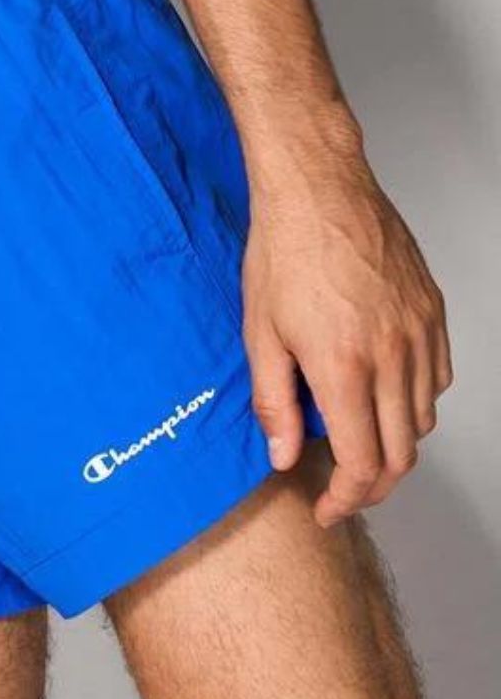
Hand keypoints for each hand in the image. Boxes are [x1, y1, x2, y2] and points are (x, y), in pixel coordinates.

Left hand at [242, 128, 451, 525]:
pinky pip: (438, 376)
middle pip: (403, 452)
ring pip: (424, 417)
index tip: (328, 508)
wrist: (318, 190)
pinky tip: (384, 394)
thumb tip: (284, 456)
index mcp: (344, 367)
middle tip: (343, 489)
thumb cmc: (282, 254)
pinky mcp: (433, 310)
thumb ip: (275, 403)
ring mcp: (420, 332)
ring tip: (358, 441)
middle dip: (374, 485)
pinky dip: (415, 401)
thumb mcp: (260, 334)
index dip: (347, 498)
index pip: (364, 462)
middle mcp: (393, 355)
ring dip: (395, 444)